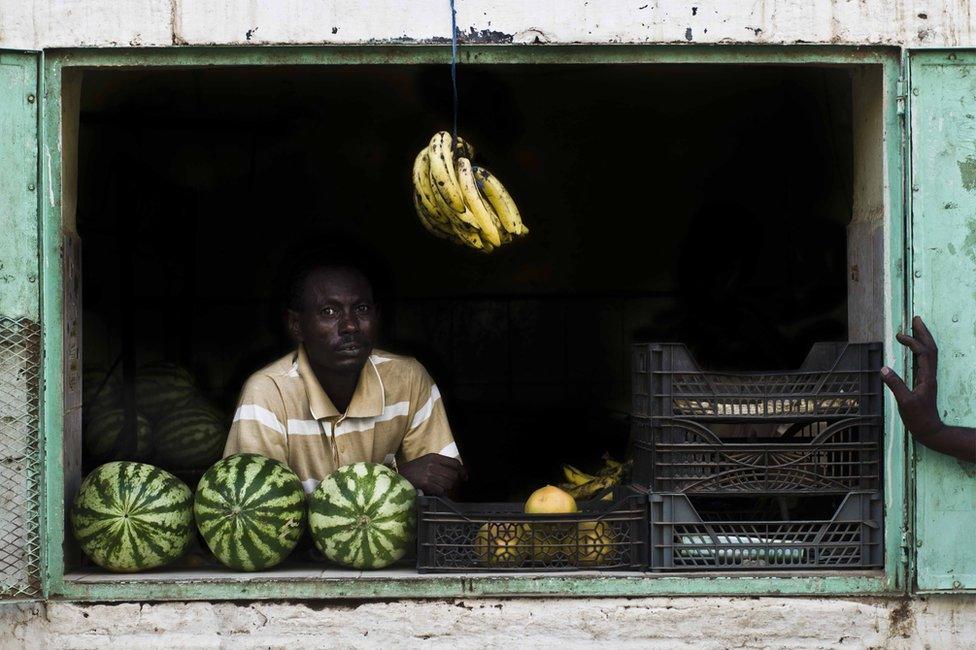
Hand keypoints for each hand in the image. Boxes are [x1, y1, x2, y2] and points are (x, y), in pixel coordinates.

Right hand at [398, 453, 467, 495]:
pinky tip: (434, 490)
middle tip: (452, 485)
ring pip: (449, 483)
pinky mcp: (426, 483)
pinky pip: (441, 490)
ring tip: (440, 487)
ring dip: (447, 488)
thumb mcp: (426, 461)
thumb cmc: (413, 470)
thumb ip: (440, 464)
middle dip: (455, 482)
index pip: (455, 463)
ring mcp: (429, 474)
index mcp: (434, 457)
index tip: (464, 477)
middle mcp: (433, 464)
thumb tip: (456, 471)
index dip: (462, 471)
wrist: (398, 476)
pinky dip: (440, 492)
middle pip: (454, 474)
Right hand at [881, 315, 943, 437]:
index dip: (913, 342)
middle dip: (924, 333)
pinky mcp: (925, 382)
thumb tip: (884, 368)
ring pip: (930, 353)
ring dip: (924, 339)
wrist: (929, 430)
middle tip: (916, 318)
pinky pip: (925, 360)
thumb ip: (895, 385)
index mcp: (927, 377)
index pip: (924, 353)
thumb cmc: (918, 418)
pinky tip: (914, 348)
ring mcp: (929, 378)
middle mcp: (930, 375)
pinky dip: (920, 350)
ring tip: (916, 327)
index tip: (900, 336)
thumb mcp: (904, 402)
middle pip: (931, 349)